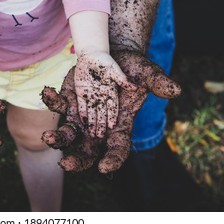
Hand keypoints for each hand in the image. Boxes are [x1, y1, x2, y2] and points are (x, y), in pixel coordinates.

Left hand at [41, 50, 180, 172]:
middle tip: (65, 164)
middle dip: (77, 159)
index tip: (104, 167)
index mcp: (121, 125)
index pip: (118, 149)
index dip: (112, 159)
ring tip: (47, 136)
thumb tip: (175, 90)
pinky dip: (52, 101)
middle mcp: (99, 126)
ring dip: (58, 138)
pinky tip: (48, 92)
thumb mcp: (148, 73)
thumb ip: (159, 82)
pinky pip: (58, 106)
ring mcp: (82, 116)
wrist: (116, 56)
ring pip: (68, 134)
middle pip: (88, 150)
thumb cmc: (135, 69)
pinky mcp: (70, 101)